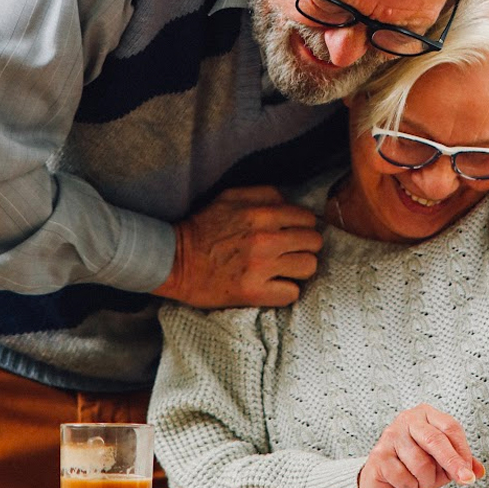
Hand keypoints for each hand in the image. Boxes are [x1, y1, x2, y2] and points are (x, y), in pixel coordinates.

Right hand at [155, 186, 321, 308]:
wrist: (174, 261)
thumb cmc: (203, 227)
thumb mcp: (231, 197)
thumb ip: (265, 194)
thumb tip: (291, 203)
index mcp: (262, 213)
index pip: (308, 219)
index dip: (302, 226)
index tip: (293, 233)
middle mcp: (266, 239)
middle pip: (314, 243)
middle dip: (304, 246)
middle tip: (289, 252)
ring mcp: (261, 267)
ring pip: (308, 267)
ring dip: (298, 269)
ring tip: (283, 269)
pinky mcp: (254, 292)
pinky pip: (292, 293)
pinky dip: (285, 291)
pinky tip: (273, 286)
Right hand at [358, 404, 485, 487]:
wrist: (382, 480)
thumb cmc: (412, 466)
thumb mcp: (441, 463)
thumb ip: (460, 463)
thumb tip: (478, 471)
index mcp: (426, 415)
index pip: (450, 427)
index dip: (463, 450)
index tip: (470, 471)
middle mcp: (407, 420)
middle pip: (435, 439)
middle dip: (452, 462)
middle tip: (464, 479)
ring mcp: (391, 436)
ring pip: (420, 463)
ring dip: (426, 483)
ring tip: (421, 485)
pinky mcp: (379, 455)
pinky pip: (403, 477)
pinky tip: (406, 485)